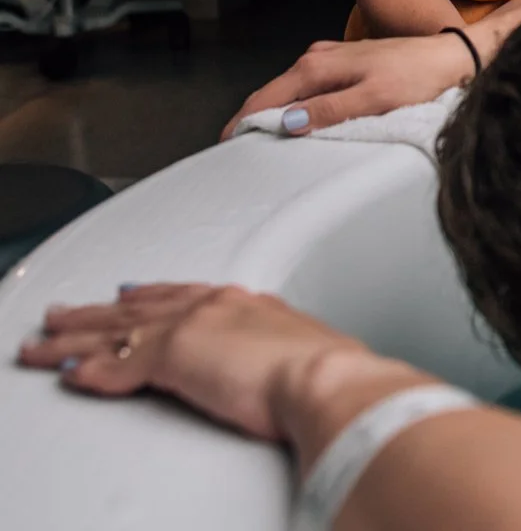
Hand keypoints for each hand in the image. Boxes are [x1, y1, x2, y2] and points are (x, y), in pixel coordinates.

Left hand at [17, 284, 405, 443]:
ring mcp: (192, 325)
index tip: (126, 292)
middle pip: (140, 307)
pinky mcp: (175, 355)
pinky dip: (92, 370)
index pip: (183, 293)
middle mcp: (214, 304)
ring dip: (75, 338)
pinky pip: (120, 364)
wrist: (327, 379)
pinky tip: (68, 374)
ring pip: (117, 330)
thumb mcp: (299, 354)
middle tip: (61, 312)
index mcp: (244, 301)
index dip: (149, 294)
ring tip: (42, 343)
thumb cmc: (327, 374)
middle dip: (97, 311)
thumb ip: (278, 355)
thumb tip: (286, 370)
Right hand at [220, 32, 471, 140]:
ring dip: (272, 114)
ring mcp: (328, 59)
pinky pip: (305, 88)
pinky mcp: (342, 65)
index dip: (242, 124)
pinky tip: (293, 123)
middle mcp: (316, 58)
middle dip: (251, 121)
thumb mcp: (373, 100)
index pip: (264, 98)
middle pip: (270, 94)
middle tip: (234, 154)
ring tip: (258, 144)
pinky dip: (293, 106)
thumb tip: (286, 122)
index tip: (225, 149)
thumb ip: (329, 111)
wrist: (449, 56)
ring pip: (288, 91)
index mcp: (317, 66)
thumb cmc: (416, 77)